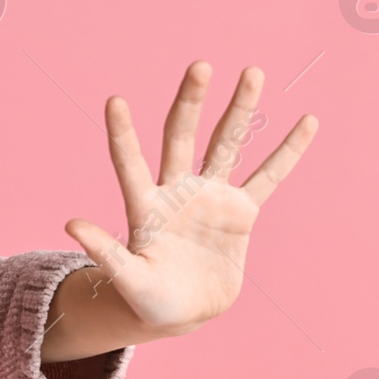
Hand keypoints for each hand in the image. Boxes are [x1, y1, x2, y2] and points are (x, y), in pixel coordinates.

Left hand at [61, 61, 318, 339]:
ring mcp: (210, 197)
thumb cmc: (147, 299)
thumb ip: (106, 252)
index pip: (129, 162)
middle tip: (200, 66)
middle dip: (191, 102)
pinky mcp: (241, 213)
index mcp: (145, 206)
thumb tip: (71, 224)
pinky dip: (287, 152)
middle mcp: (176, 191)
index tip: (114, 101)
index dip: (122, 135)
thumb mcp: (128, 279)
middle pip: (181, 137)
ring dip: (240, 110)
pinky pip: (268, 177)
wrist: (181, 312)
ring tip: (253, 72)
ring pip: (227, 145)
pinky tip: (307, 122)